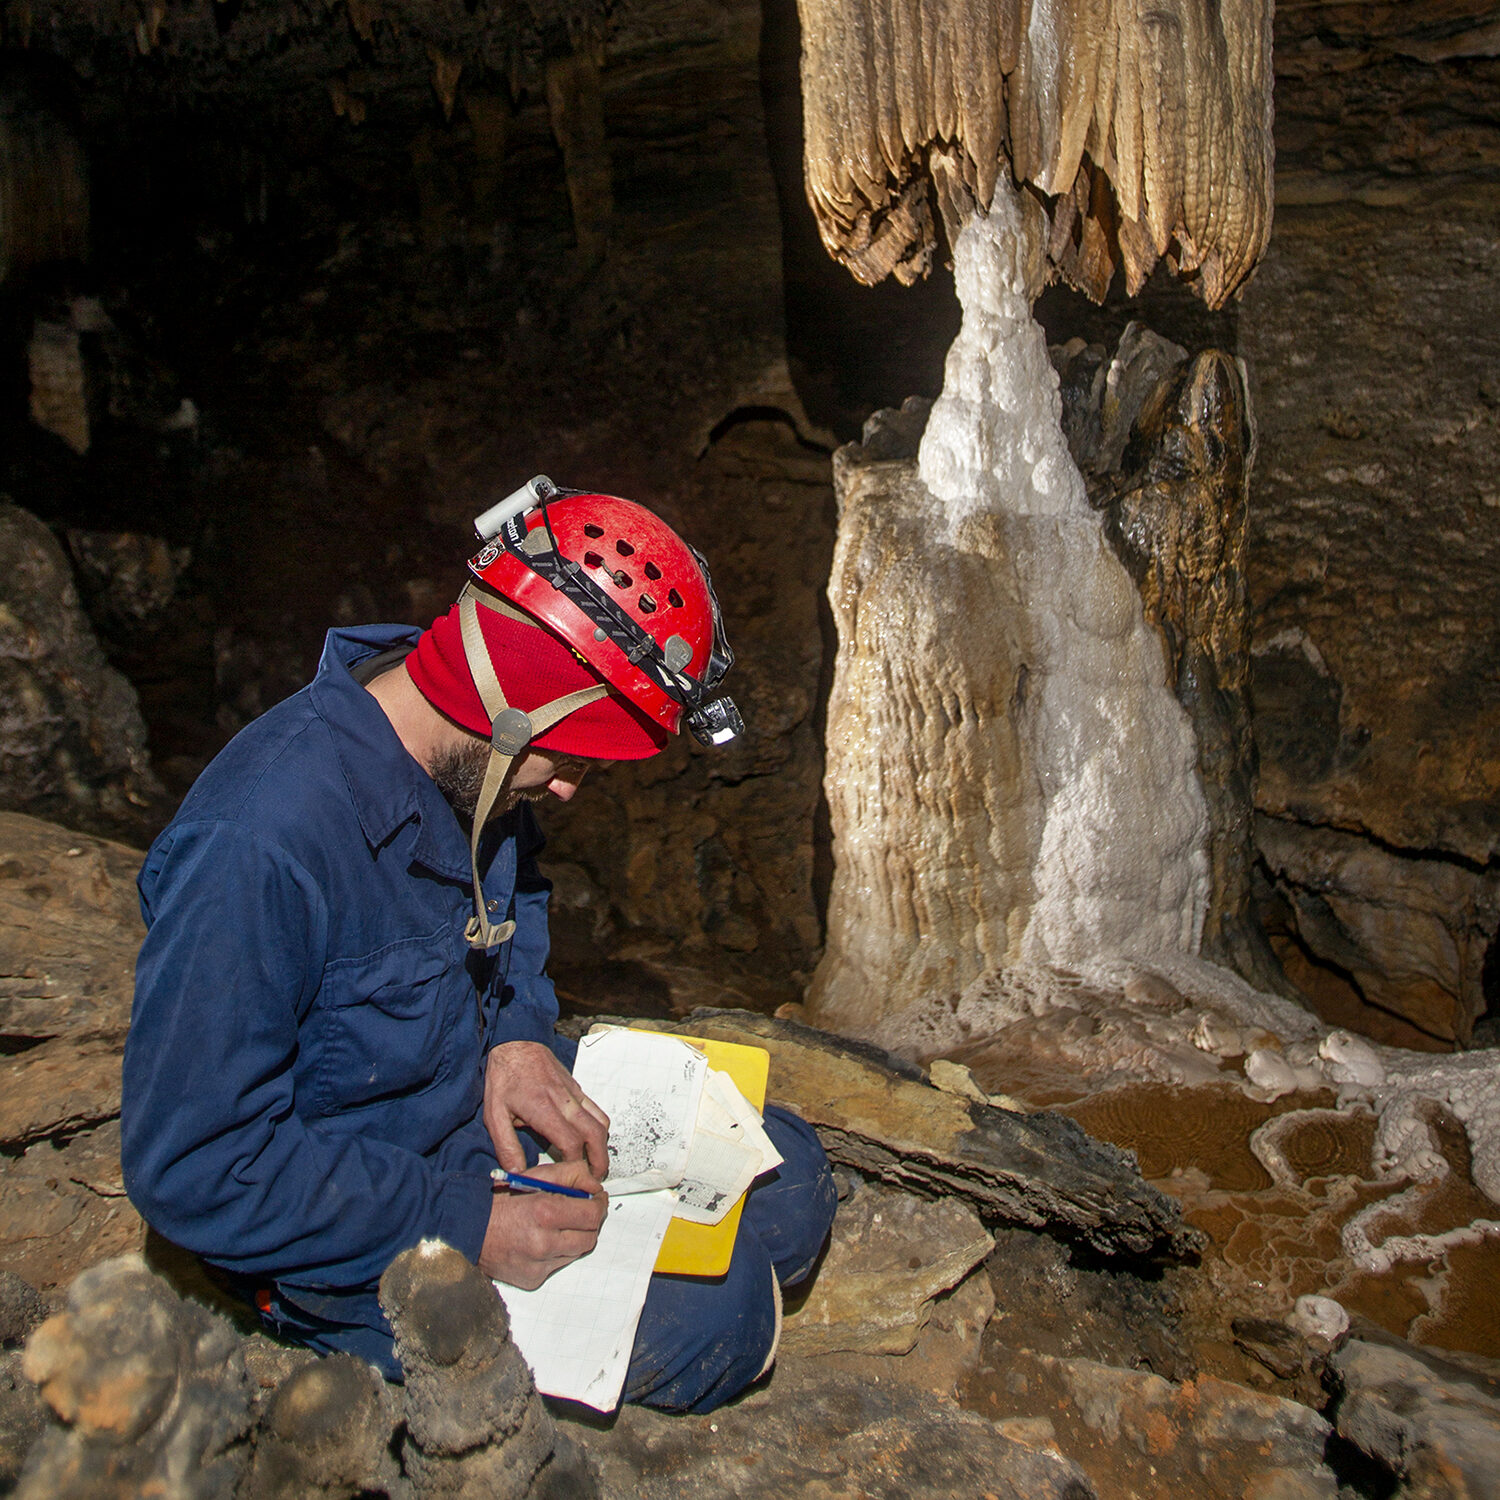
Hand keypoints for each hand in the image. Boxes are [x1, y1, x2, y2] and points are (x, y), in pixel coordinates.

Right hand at [479, 1158, 607, 1288]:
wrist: (468, 1231)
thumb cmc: (500, 1201)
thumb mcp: (534, 1176)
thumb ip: (570, 1175)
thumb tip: (594, 1184)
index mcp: (545, 1212)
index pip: (593, 1214)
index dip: (599, 1204)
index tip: (596, 1198)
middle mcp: (544, 1243)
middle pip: (591, 1237)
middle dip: (590, 1222)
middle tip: (582, 1211)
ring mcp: (539, 1265)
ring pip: (577, 1252)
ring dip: (575, 1237)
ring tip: (559, 1225)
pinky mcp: (533, 1279)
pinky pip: (559, 1265)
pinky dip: (557, 1252)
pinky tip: (542, 1240)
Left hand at [483, 1040, 609, 1177]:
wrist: (516, 1043)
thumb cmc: (504, 1078)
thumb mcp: (494, 1114)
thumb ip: (506, 1145)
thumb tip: (516, 1172)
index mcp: (544, 1110)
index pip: (570, 1143)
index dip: (573, 1164)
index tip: (567, 1177)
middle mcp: (565, 1102)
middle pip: (594, 1135)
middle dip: (598, 1160)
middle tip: (595, 1177)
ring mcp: (574, 1094)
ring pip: (601, 1122)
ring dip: (602, 1145)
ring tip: (595, 1161)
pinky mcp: (577, 1089)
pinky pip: (596, 1110)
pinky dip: (599, 1127)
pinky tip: (590, 1137)